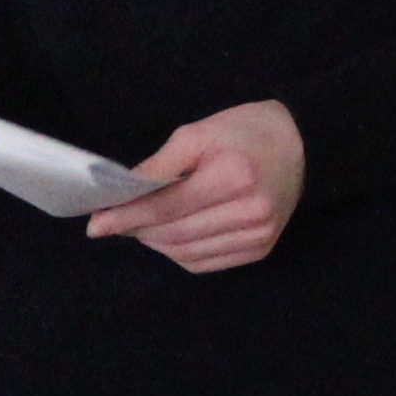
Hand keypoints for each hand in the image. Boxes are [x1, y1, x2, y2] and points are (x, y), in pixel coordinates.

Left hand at [92, 98, 305, 271]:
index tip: (96, 224)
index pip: (167, 207)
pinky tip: (167, 236)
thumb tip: (120, 192)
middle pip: (174, 234)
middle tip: (113, 221)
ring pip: (186, 253)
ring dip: (154, 243)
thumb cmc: (244, 132)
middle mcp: (250, 213)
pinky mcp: (260, 250)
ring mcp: (258, 237)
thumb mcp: (198, 133)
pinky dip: (177, 253)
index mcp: (234, 177)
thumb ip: (158, 165)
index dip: (128, 217)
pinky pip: (204, 262)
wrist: (300, 145)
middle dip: (137, 230)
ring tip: (139, 226)